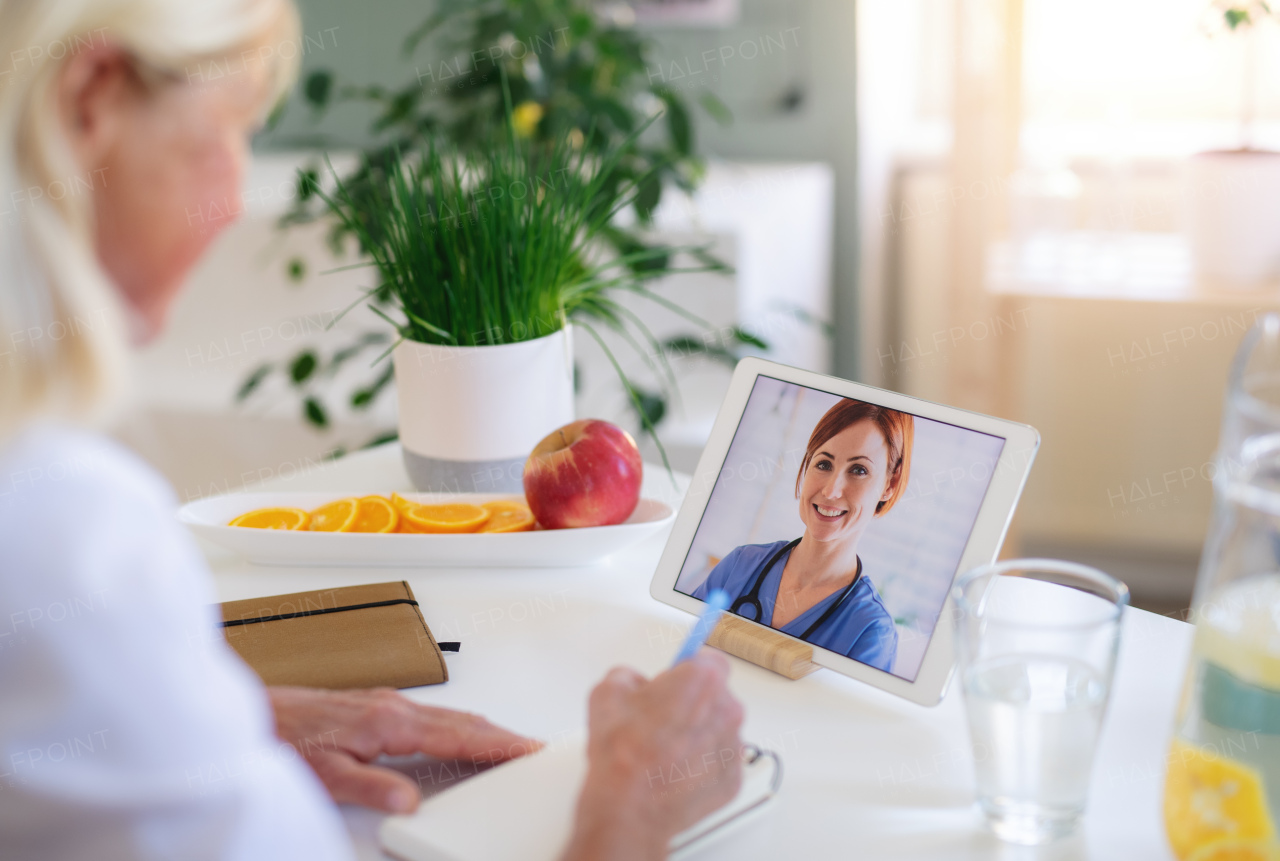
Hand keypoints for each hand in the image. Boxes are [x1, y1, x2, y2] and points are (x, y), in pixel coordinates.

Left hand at [267, 686, 540, 813]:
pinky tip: (463, 734)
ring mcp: (391, 704)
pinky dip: (460, 725)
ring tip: (508, 744)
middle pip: (463, 721)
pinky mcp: (382, 706)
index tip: (525, 749)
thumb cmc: (291, 740)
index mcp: (391, 723)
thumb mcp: (328, 775)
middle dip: (501, 735)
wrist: (265, 713)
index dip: (496, 743)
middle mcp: (396, 708)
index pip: (457, 734)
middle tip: (531, 749)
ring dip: (483, 729)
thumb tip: (410, 802)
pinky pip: (435, 715)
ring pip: (450, 716)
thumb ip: (372, 787)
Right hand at [562, 651, 744, 860]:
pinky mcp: (732, 780)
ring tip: (663, 751)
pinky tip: (673, 771)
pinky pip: (719, 762)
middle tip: (661, 720)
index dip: (688, 670)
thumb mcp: (607, 693)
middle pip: (715, 696)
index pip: (708, 660)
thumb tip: (634, 684)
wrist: (628, 810)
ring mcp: (733, 748)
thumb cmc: (622, 756)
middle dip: (691, 704)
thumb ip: (628, 676)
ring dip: (697, 735)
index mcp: (703, 681)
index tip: (677, 677)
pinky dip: (701, 765)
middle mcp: (727, 711)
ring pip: (718, 730)